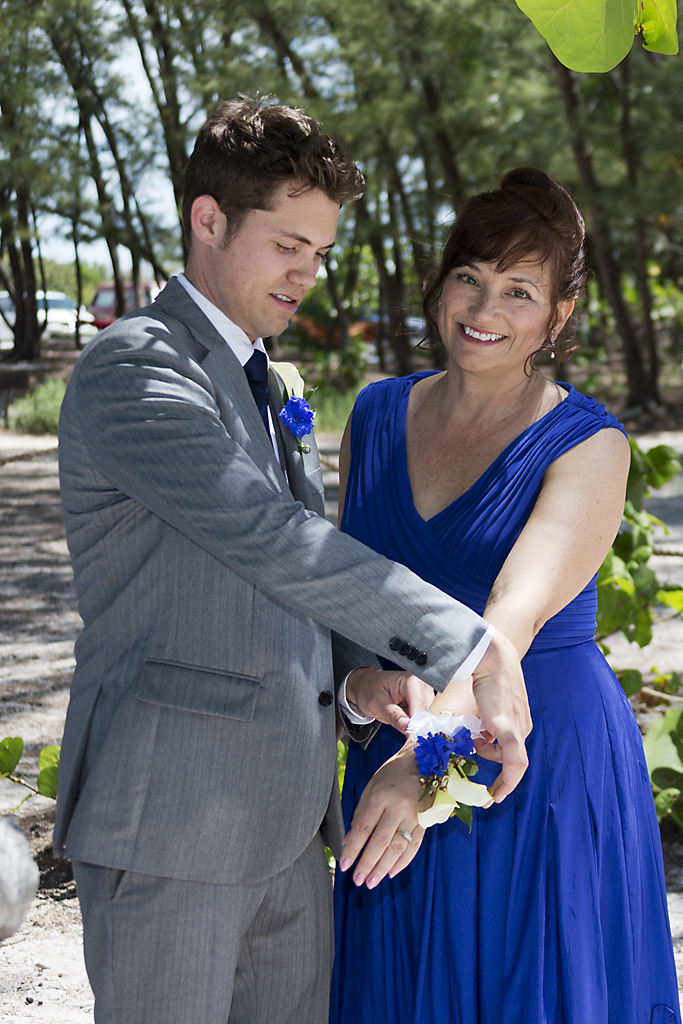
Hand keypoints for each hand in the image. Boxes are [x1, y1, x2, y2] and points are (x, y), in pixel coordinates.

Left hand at [338, 738, 424, 886]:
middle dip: (368, 863)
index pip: (363, 827)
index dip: (353, 848)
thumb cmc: (391, 775)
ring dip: (384, 867)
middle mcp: (398, 806)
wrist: (421, 761)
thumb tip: (348, 842)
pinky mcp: (426, 821)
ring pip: (398, 847)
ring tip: (372, 881)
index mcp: (380, 795)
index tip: (344, 865)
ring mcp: (414, 814)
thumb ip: (359, 814)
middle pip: (381, 841)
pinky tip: (391, 872)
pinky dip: (403, 862)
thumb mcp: (370, 788)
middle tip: (358, 881)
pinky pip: (415, 846)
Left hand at [345, 667, 434, 733]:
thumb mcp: (377, 704)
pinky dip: (417, 725)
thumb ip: (393, 716)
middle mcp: (421, 684)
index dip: (417, 722)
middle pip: (428, 711)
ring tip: (404, 727)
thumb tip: (407, 728)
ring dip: (419, 726)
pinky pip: (425, 717)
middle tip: (408, 736)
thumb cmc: (369, 690)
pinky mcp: (423, 701)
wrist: (365, 685)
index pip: (419, 704)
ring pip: (429, 716)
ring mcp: (424, 693)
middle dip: (419, 726)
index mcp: (411, 679)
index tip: (412, 736)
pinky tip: (408, 725)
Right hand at [470, 628, 531, 801]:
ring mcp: (517, 727)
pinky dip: (509, 776)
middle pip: (516, 762)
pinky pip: (513, 757)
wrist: (491, 657)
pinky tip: (498, 789)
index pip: (514, 753)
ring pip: (514, 763)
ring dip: (496, 771)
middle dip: (504, 783)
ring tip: (477, 752)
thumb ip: (487, 725)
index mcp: (518, 722)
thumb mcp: (488, 705)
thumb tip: (480, 741)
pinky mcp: (507, 725)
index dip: (504, 771)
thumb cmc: (486, 676)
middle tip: (490, 797)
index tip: (492, 786)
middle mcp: (522, 727)